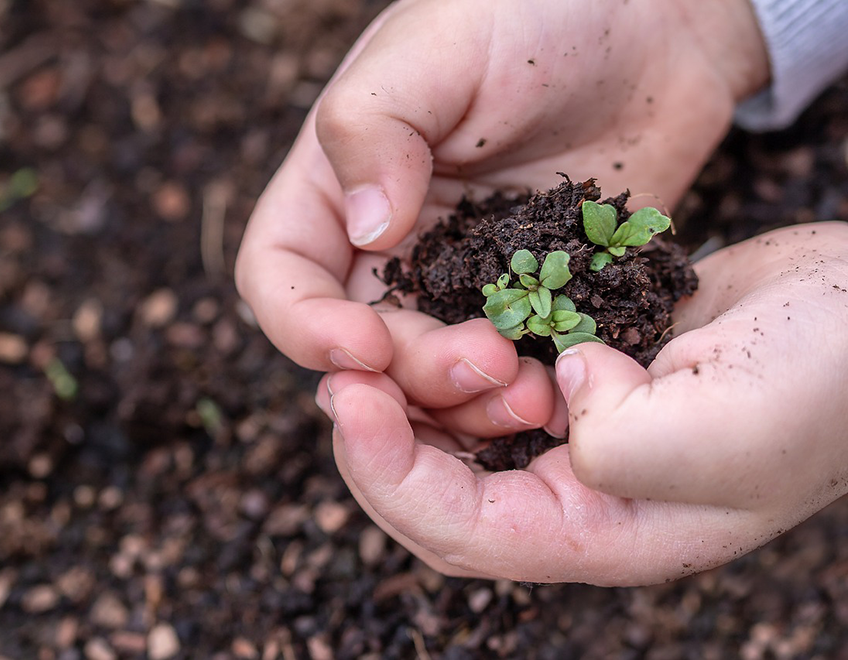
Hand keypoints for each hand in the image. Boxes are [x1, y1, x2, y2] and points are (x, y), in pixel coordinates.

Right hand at [236, 0, 768, 432]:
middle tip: (484, 363)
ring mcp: (466, 277)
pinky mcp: (535, 296)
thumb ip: (375, 127)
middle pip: (364, 345)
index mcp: (342, 184)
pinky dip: (527, 390)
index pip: (280, 276)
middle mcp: (394, 243)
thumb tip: (364, 231)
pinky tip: (564, 388)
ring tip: (529, 391)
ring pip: (436, 373)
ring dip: (468, 401)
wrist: (655, 21)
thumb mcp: (440, 46)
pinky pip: (515, 363)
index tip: (363, 346)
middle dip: (409, 373)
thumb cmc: (537, 10)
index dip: (304, 327)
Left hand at [318, 223, 847, 584]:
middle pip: (442, 492)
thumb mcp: (725, 429)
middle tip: (340, 375)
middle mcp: (581, 495)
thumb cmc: (823, 382)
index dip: (392, 474)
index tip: (349, 401)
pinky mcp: (584, 376)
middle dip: (380, 441)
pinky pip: (496, 382)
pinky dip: (456, 361)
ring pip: (460, 437)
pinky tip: (435, 325)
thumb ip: (622, 440)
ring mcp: (580, 435)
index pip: (463, 530)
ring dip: (412, 398)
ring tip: (372, 349)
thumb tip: (559, 391)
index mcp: (606, 532)